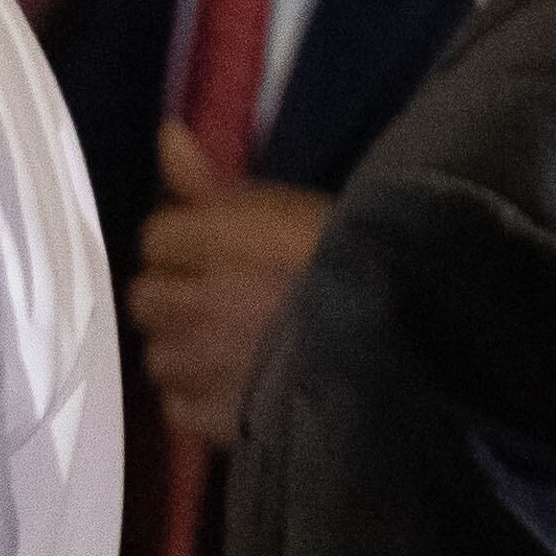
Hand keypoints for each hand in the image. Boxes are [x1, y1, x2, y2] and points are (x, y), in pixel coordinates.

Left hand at [128, 124, 335, 451]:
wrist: (409, 350)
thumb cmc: (361, 271)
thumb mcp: (294, 213)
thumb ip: (215, 184)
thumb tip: (165, 135)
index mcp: (224, 245)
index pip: (156, 236)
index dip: (183, 243)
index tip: (214, 253)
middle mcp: (202, 305)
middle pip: (145, 297)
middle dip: (175, 296)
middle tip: (218, 300)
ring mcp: (206, 366)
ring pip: (158, 355)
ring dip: (185, 349)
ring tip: (231, 347)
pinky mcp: (217, 420)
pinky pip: (177, 407)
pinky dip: (198, 399)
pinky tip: (235, 386)